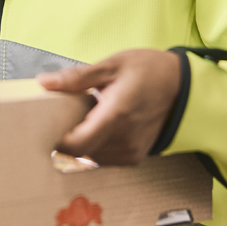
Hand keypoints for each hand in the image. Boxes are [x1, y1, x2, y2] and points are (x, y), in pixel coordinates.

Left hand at [36, 49, 180, 165]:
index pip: (76, 145)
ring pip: (91, 160)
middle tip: (63, 119)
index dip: (56, 142)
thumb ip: (77, 78)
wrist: (182, 85)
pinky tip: (99, 128)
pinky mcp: (135, 157)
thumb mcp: (112, 65)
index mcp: (116, 115)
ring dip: (82, 145)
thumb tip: (45, 82)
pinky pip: (104, 160)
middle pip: (80, 155)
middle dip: (67, 141)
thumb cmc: (148, 71)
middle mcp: (124, 140)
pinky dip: (95, 148)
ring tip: (86, 120)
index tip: (46, 128)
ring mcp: (131, 152)